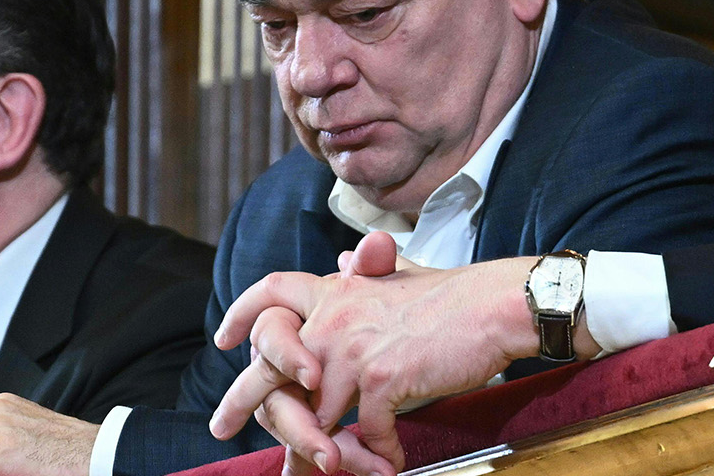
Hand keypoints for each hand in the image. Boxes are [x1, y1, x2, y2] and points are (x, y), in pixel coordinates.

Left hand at [211, 235, 549, 475]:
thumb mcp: (399, 277)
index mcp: (337, 291)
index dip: (243, 314)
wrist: (495, 305)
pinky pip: (365, 432)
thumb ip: (367, 277)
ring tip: (322, 470)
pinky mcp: (382, 381)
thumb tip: (348, 259)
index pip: (272, 292)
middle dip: (241, 401)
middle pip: (269, 364)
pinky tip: (392, 464)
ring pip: (313, 415)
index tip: (224, 340)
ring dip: (319, 451)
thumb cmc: (456, 295)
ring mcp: (354, 351)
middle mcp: (335, 319)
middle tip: (218, 428)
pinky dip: (378, 455)